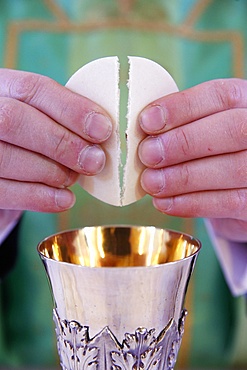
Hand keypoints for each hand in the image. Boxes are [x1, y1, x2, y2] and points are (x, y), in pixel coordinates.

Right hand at [0, 69, 111, 211]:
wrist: (1, 167)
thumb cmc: (29, 137)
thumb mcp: (42, 117)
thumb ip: (65, 119)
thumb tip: (102, 132)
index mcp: (2, 87)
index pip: (33, 89)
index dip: (72, 109)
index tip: (102, 129)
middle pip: (14, 120)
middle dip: (62, 143)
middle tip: (95, 161)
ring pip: (7, 157)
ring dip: (52, 172)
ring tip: (73, 177)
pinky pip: (4, 192)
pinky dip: (40, 197)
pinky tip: (64, 199)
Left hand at [138, 78, 246, 241]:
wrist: (235, 189)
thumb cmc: (210, 152)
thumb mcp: (198, 129)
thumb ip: (178, 126)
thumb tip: (140, 133)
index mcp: (244, 103)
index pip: (220, 95)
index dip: (181, 107)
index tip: (147, 121)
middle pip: (231, 130)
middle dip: (183, 142)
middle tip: (147, 155)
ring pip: (231, 169)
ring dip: (183, 177)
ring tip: (151, 182)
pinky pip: (229, 203)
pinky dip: (191, 203)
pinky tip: (165, 202)